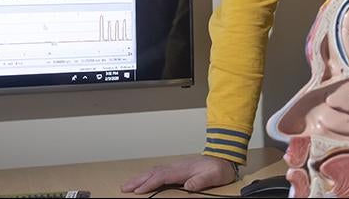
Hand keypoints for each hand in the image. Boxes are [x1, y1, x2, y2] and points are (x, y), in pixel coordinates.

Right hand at [120, 155, 236, 193]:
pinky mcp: (176, 168)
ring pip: (153, 171)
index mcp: (183, 169)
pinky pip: (158, 171)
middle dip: (138, 180)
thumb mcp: (214, 176)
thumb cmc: (218, 168)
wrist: (223, 158)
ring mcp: (175, 166)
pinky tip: (143, 178)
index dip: (149, 184)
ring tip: (128, 184)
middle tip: (124, 187)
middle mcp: (176, 166)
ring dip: (140, 177)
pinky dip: (147, 175)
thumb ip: (201, 180)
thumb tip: (189, 185)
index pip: (162, 176)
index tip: (139, 191)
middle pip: (153, 173)